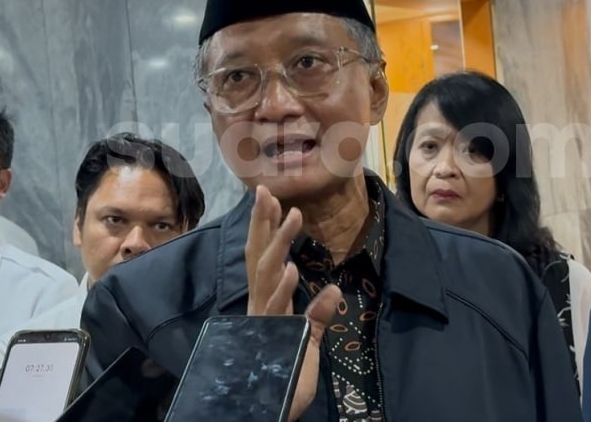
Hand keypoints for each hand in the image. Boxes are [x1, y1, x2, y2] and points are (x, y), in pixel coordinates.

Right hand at [246, 185, 341, 421]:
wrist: (271, 409)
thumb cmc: (286, 374)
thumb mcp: (306, 339)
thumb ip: (316, 314)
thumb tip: (332, 289)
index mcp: (265, 302)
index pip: (262, 256)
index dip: (263, 226)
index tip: (268, 196)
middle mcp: (260, 305)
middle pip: (258, 256)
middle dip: (263, 223)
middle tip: (266, 190)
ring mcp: (265, 319)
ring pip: (268, 274)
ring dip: (281, 244)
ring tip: (294, 216)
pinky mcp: (275, 336)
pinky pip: (278, 310)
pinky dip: (284, 290)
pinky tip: (293, 270)